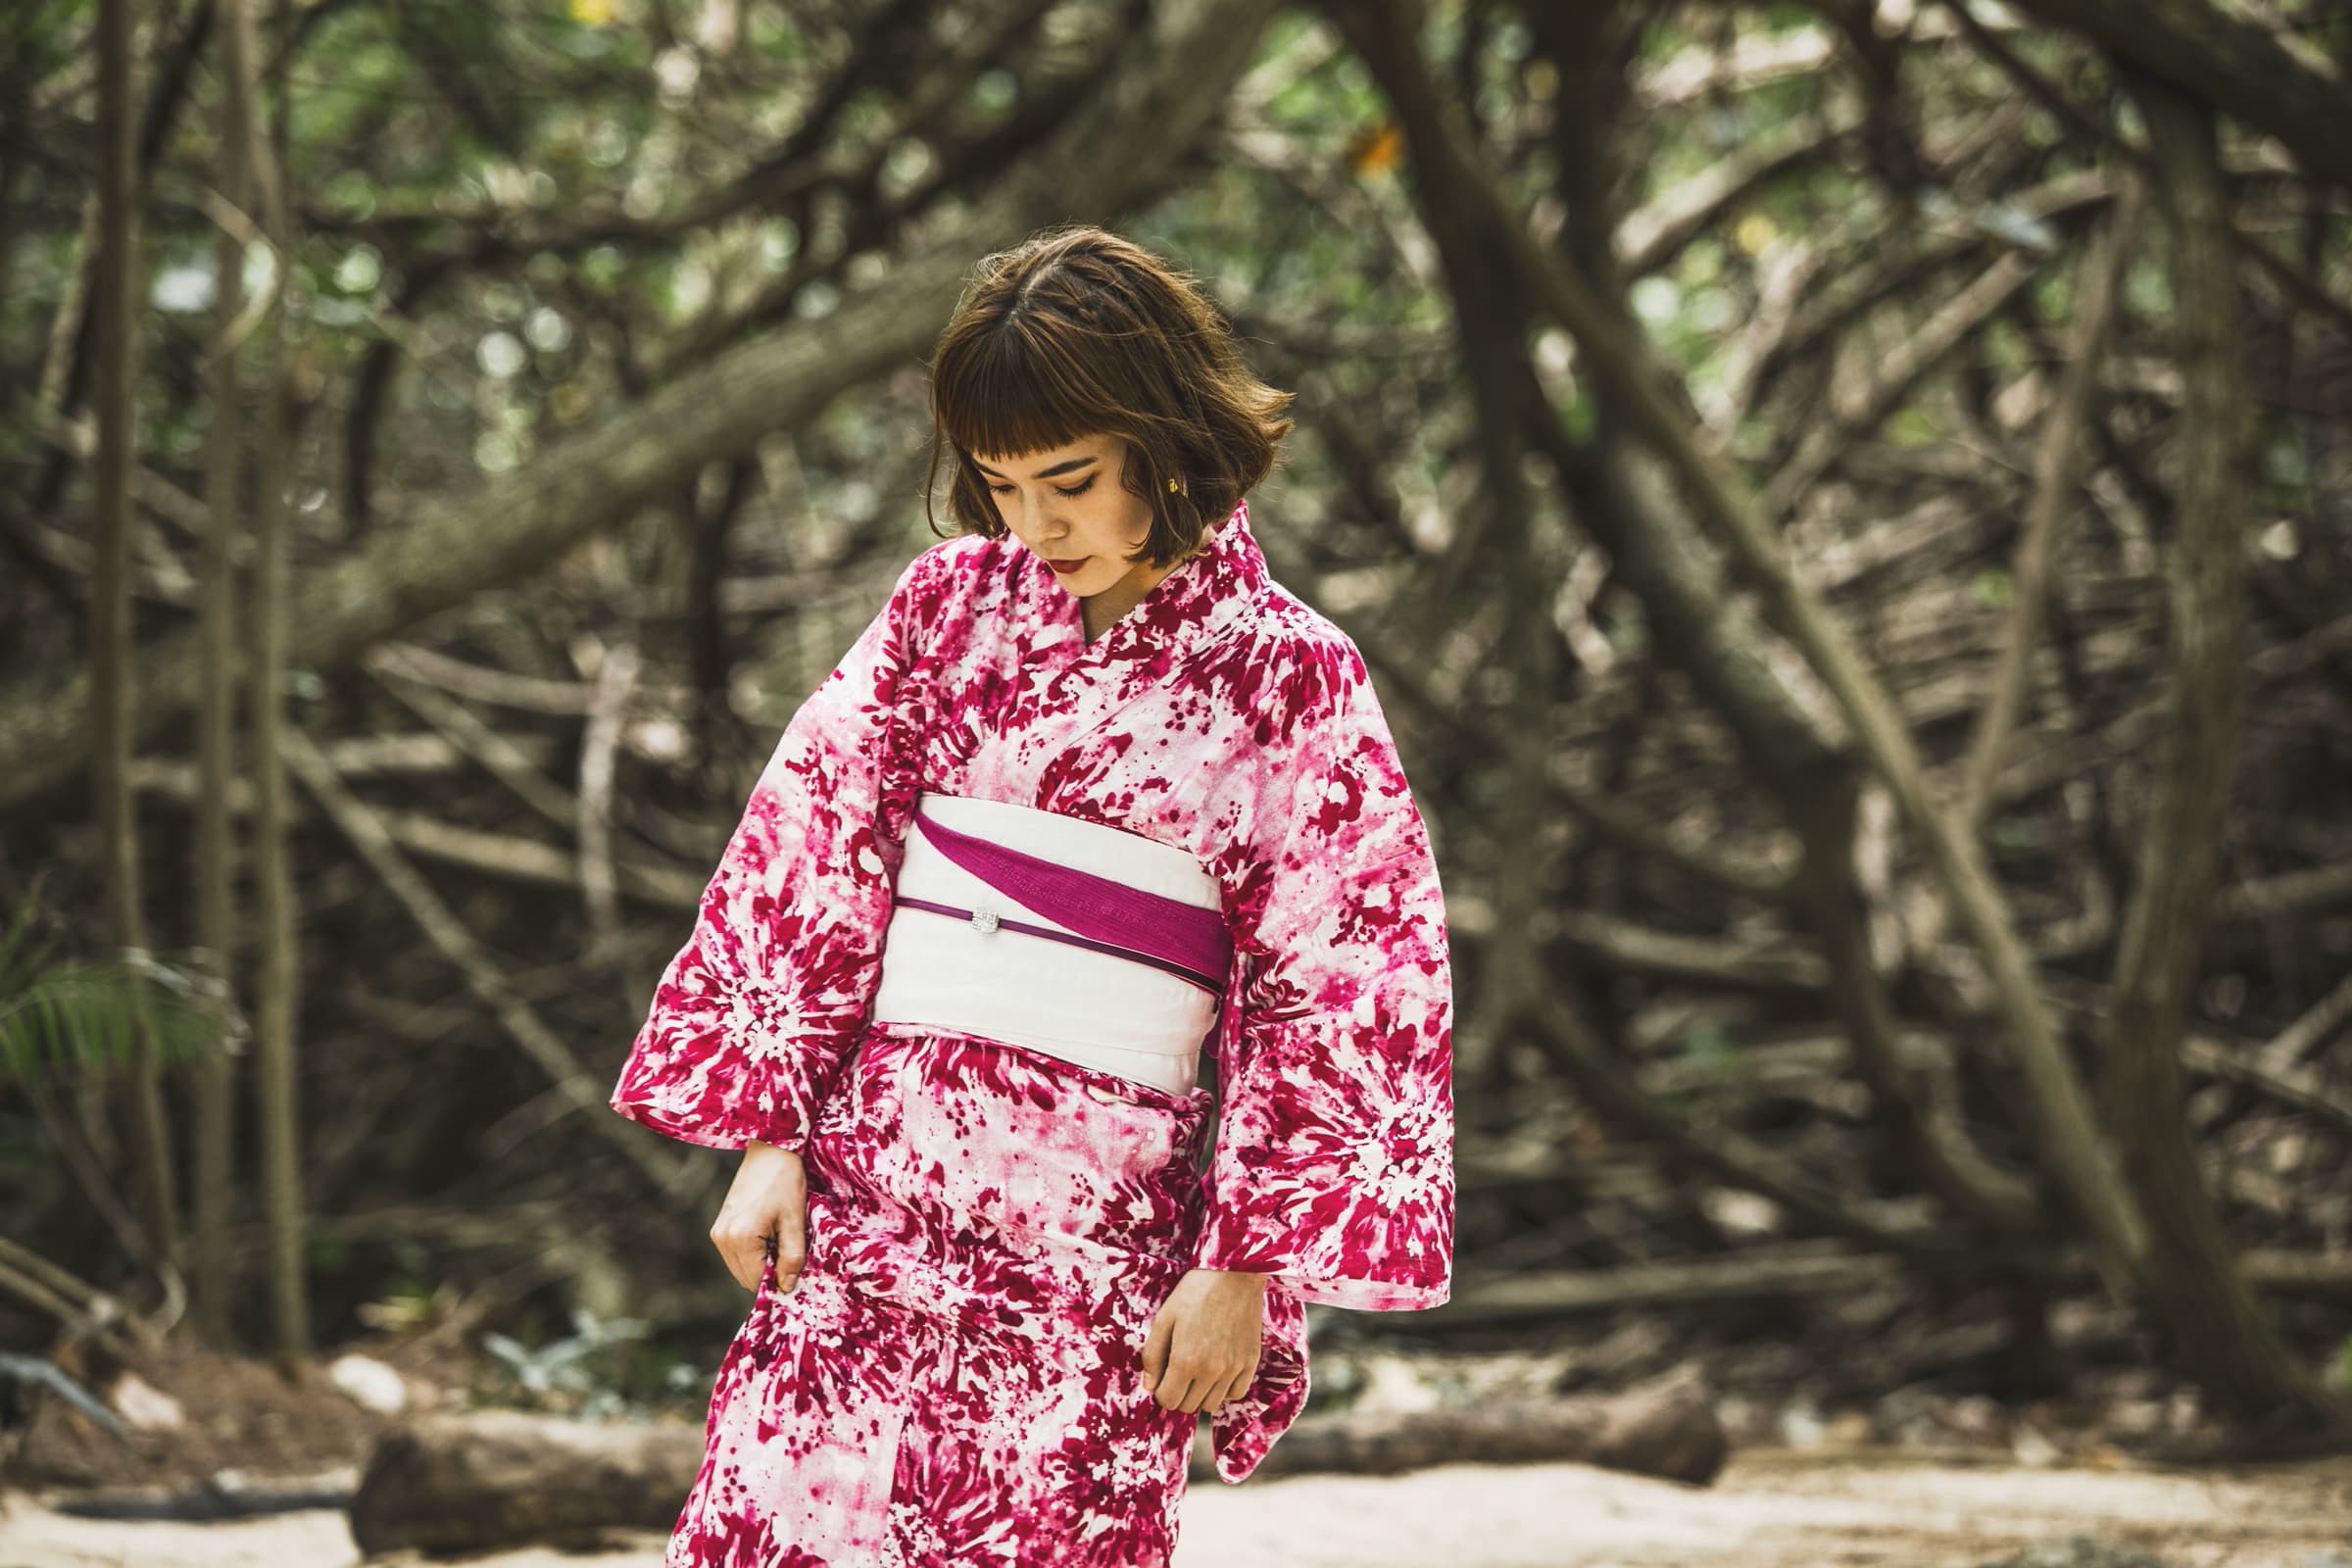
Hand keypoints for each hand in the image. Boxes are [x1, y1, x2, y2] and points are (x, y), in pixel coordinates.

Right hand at [710, 1140, 806, 1293]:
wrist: (770, 1151)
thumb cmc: (785, 1182)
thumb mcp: (795, 1221)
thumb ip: (792, 1257)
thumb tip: (786, 1287)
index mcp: (741, 1238)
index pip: (757, 1281)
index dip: (778, 1282)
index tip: (795, 1272)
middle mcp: (723, 1238)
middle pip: (746, 1278)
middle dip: (769, 1273)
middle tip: (789, 1253)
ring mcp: (718, 1233)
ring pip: (740, 1268)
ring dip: (760, 1264)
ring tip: (778, 1239)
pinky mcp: (719, 1227)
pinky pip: (736, 1255)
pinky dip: (752, 1254)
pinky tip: (768, 1235)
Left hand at [1139, 1268, 1266, 1413]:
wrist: (1233, 1274)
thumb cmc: (1195, 1292)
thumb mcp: (1164, 1318)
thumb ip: (1153, 1354)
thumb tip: (1149, 1385)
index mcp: (1186, 1360)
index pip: (1168, 1401)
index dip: (1162, 1391)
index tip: (1164, 1378)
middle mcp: (1211, 1370)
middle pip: (1189, 1406)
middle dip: (1179, 1393)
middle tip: (1179, 1372)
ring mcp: (1234, 1368)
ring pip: (1212, 1404)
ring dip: (1201, 1393)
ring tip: (1198, 1369)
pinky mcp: (1250, 1362)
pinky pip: (1236, 1394)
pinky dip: (1225, 1389)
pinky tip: (1218, 1371)